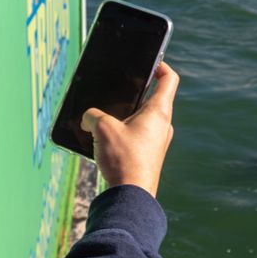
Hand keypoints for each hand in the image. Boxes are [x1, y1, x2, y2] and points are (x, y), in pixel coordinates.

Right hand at [80, 62, 179, 196]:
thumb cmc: (124, 158)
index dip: (160, 65)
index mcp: (159, 111)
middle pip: (152, 100)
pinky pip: (136, 137)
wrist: (131, 196)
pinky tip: (103, 140)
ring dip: (124, 116)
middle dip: (134, 93)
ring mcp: (157, 142)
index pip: (168, 79)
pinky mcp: (148, 156)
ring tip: (103, 118)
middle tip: (117, 90)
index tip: (150, 61)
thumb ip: (92, 115)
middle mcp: (163, 125)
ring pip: (141, 121)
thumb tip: (88, 119)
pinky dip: (122, 134)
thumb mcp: (102, 128)